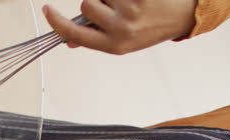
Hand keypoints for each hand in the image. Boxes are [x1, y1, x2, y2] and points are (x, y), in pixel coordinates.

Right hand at [43, 0, 197, 54]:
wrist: (182, 16)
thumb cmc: (150, 29)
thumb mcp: (123, 42)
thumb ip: (95, 39)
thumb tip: (68, 40)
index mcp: (114, 45)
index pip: (75, 33)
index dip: (56, 22)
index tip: (47, 10)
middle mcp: (122, 29)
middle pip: (86, 5)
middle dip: (95, 2)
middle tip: (112, 7)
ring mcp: (130, 8)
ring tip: (127, 2)